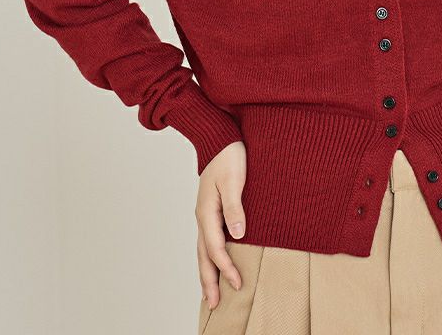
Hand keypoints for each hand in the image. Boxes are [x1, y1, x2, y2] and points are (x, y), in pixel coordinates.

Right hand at [195, 140, 246, 309]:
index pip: (215, 248)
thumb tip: (239, 234)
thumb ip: (234, 207)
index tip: (238, 283)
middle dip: (208, 280)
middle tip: (212, 304)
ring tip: (209, 292)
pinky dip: (209, 256)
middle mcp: (203, 215)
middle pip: (203, 254)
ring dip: (206, 271)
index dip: (226, 268)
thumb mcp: (233, 179)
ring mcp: (205, 213)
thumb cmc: (229, 156)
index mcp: (207, 211)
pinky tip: (214, 262)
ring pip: (203, 249)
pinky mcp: (211, 209)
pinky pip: (208, 239)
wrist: (220, 137)